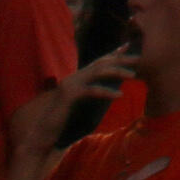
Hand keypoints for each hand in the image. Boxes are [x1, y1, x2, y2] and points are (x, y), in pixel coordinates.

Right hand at [24, 50, 138, 158]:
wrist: (42, 133)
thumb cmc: (60, 121)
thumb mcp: (78, 104)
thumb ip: (88, 93)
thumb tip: (105, 90)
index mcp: (76, 79)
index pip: (98, 62)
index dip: (113, 54)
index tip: (129, 47)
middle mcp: (73, 78)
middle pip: (100, 63)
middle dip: (120, 59)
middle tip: (138, 58)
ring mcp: (70, 85)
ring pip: (97, 72)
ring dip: (116, 72)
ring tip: (133, 75)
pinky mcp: (69, 96)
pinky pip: (91, 90)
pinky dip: (106, 91)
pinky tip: (119, 95)